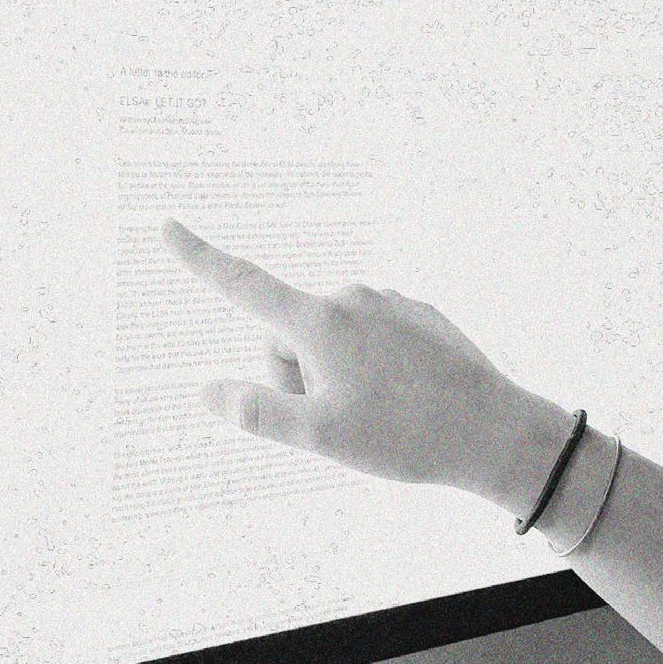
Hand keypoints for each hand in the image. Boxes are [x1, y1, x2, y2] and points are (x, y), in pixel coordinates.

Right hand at [159, 219, 566, 507]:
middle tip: (338, 420)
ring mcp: (389, 304)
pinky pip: (371, 340)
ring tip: (380, 415)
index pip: (243, 286)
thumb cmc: (405, 437)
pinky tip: (404, 400)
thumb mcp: (318, 436)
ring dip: (335, 375)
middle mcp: (352, 299)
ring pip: (332, 341)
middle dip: (296, 376)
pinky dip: (372, 369)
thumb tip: (207, 391)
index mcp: (320, 323)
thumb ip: (256, 411)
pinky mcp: (418, 316)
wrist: (494, 433)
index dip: (200, 258)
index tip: (168, 226)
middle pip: (289, 336)